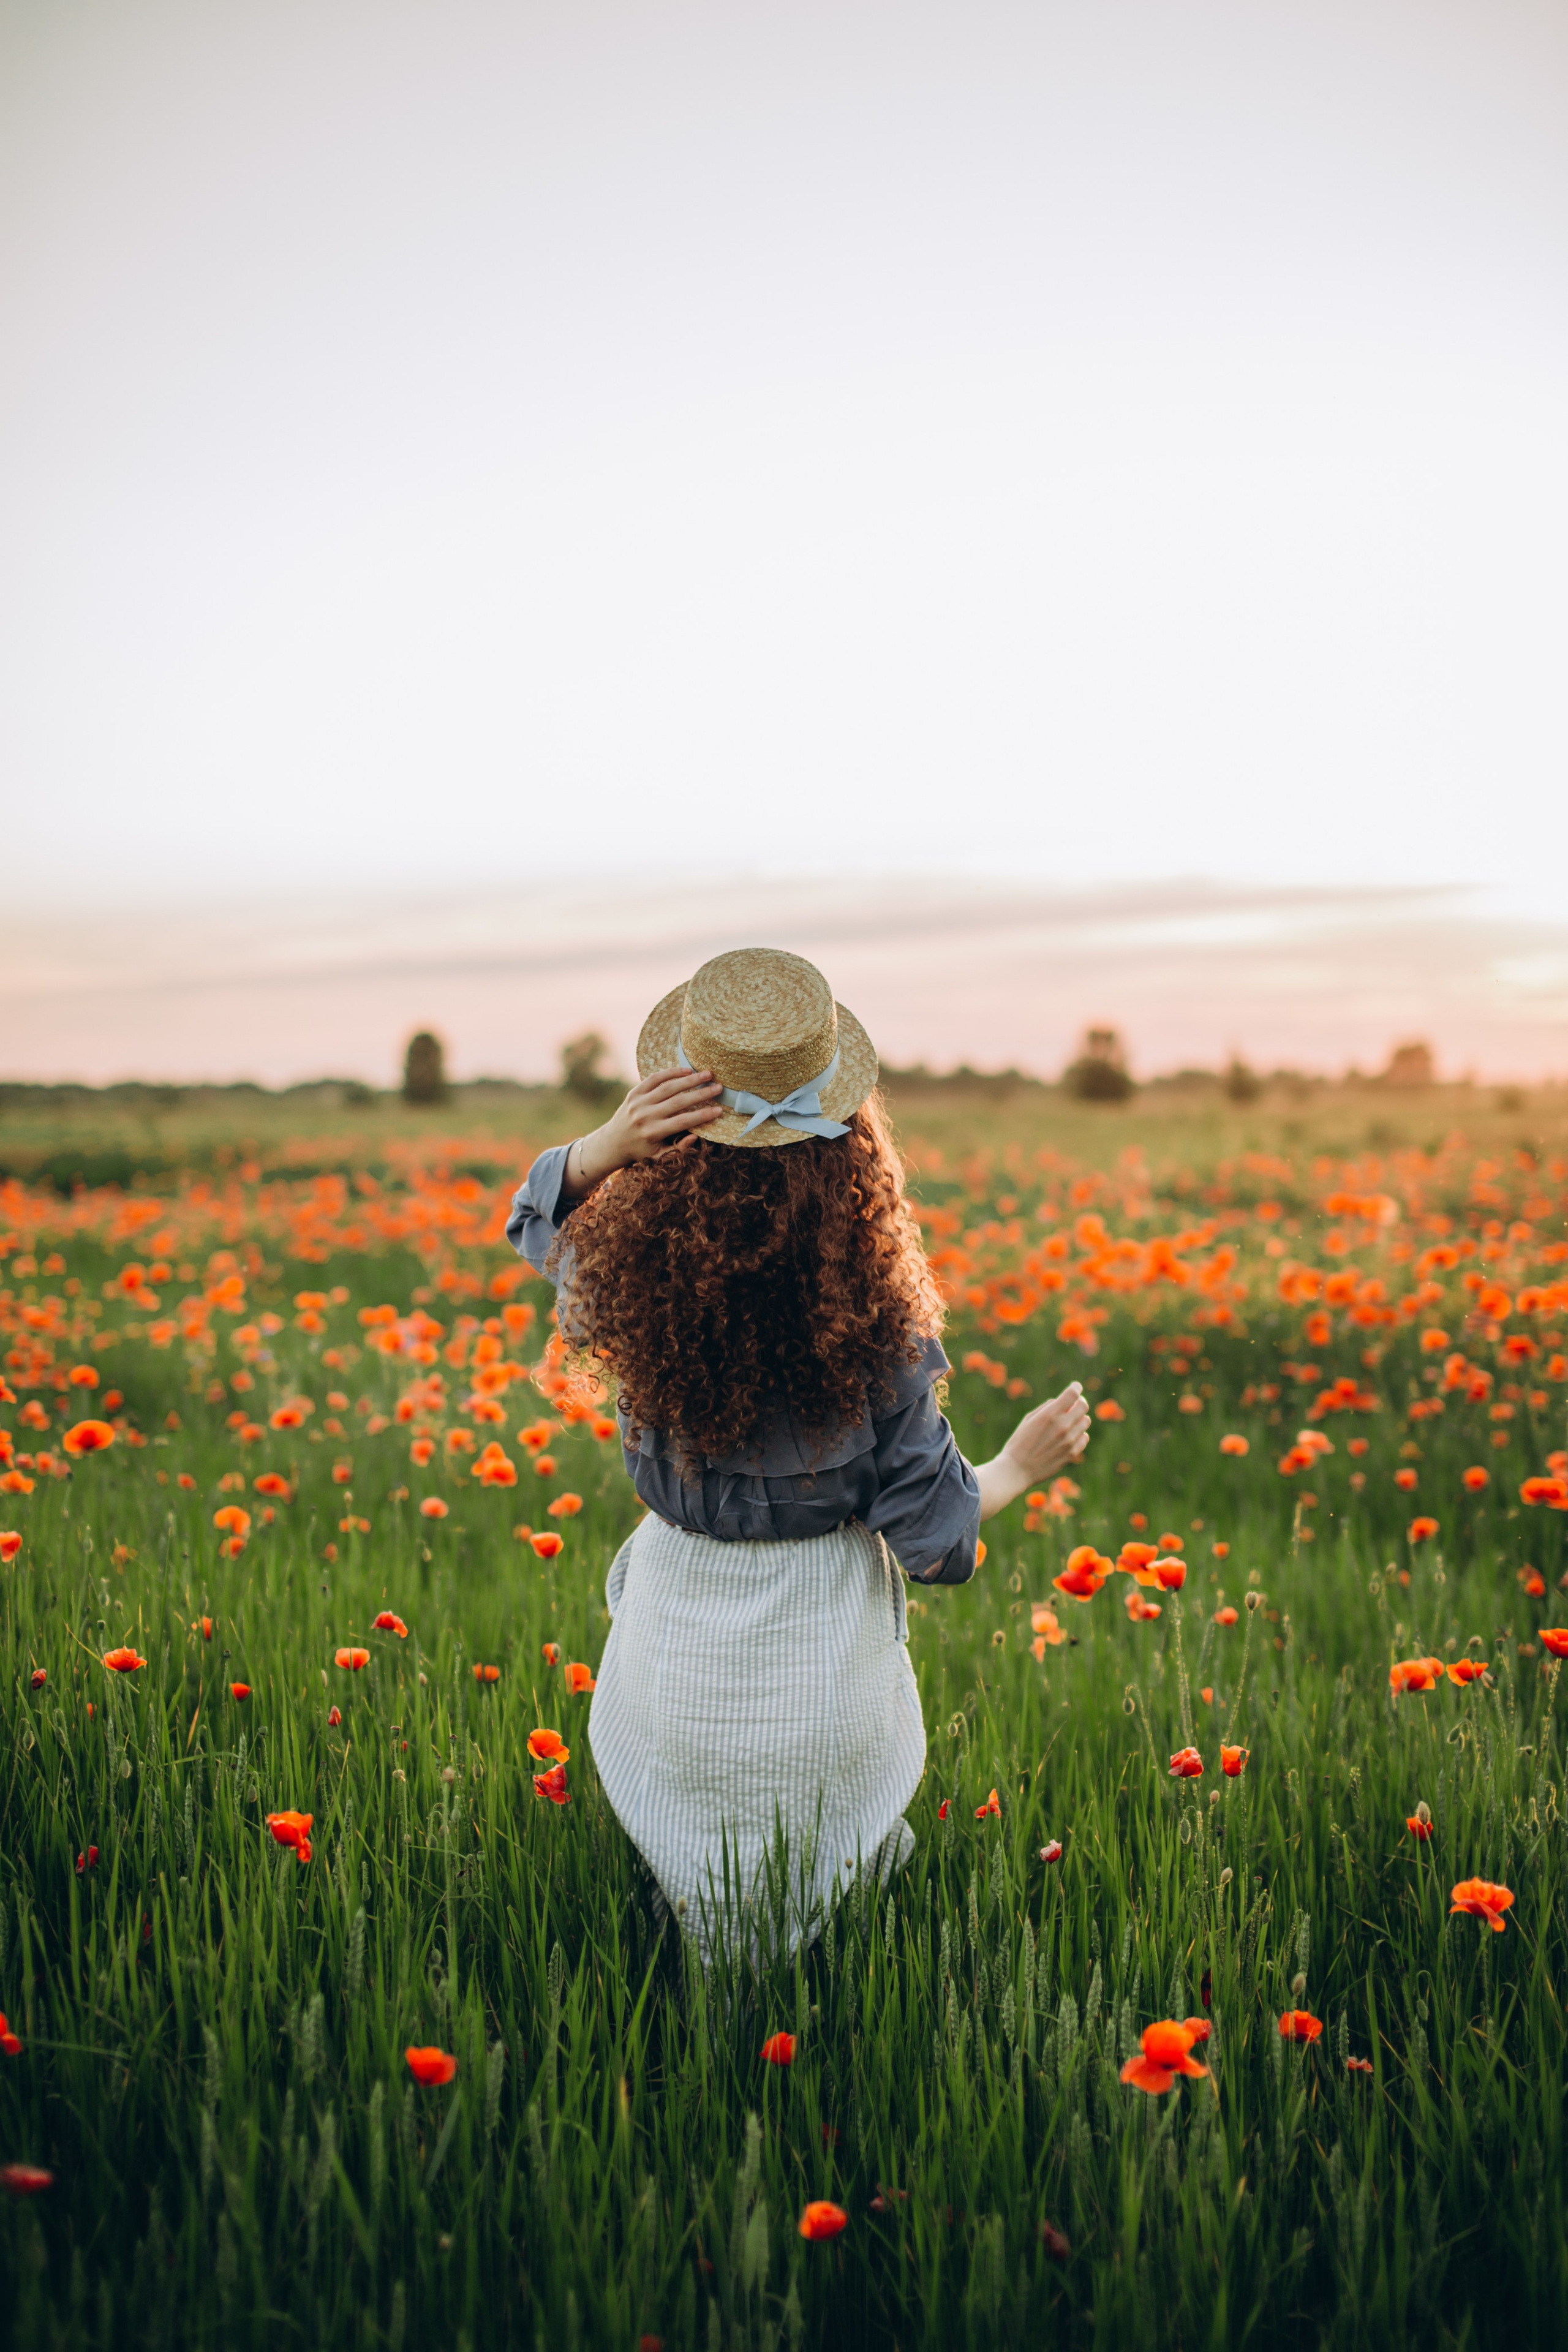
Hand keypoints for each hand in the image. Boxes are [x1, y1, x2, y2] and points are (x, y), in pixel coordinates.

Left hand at [562, 1066, 725, 1197]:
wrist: (613, 1142)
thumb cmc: (641, 1151)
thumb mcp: (659, 1156)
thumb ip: (678, 1149)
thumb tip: (695, 1136)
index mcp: (653, 1132)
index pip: (683, 1121)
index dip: (703, 1115)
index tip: (719, 1110)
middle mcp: (645, 1115)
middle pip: (678, 1101)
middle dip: (701, 1093)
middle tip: (719, 1087)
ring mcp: (638, 1102)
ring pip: (668, 1087)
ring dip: (689, 1079)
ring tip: (707, 1074)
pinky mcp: (634, 1093)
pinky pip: (654, 1079)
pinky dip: (670, 1073)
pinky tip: (686, 1070)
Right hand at [973, 1383, 1090, 1519]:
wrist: (1016, 1470)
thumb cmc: (1018, 1442)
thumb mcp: (1028, 1419)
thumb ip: (1047, 1408)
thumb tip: (1061, 1402)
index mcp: (1050, 1414)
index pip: (1073, 1394)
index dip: (1076, 1388)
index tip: (1075, 1387)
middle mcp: (1062, 1426)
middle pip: (1083, 1406)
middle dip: (1079, 1402)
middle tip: (1073, 1405)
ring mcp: (1069, 1441)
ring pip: (1086, 1421)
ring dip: (1079, 1419)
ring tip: (1067, 1423)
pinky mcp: (1072, 1454)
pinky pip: (1084, 1437)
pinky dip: (1079, 1434)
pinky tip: (1069, 1436)